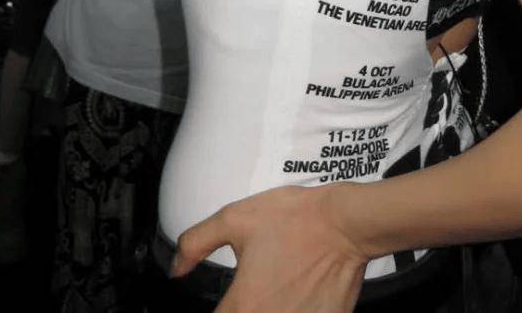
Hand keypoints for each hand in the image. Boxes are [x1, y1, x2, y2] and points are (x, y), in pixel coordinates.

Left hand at [170, 182, 368, 311]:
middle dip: (244, 309)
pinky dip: (295, 311)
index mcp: (242, 306)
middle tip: (257, 289)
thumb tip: (176, 268)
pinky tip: (298, 296)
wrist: (345, 224)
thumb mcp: (236, 218)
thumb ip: (197, 242)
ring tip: (278, 290)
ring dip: (270, 310)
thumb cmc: (295, 219)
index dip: (218, 312)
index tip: (227, 301)